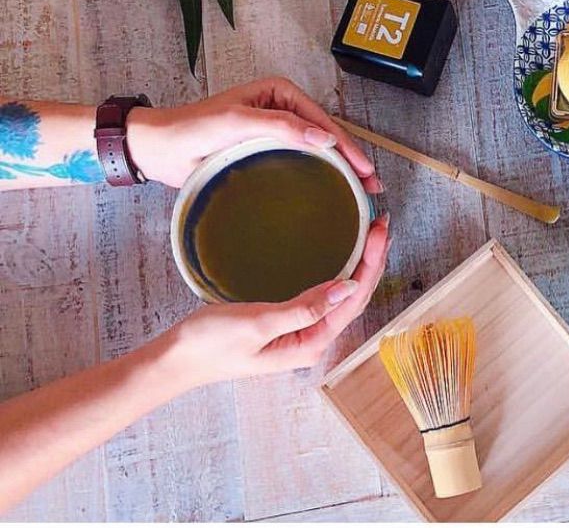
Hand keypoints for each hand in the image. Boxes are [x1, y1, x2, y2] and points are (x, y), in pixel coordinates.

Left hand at [126, 77, 382, 191]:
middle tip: (371, 187)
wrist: (160, 149)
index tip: (364, 169)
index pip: (322, 120)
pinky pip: (298, 163)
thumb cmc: (193, 129)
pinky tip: (330, 191)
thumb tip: (324, 138)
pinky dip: (317, 176)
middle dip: (351, 160)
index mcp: (280, 93)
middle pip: (325, 135)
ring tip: (358, 193)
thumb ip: (282, 127)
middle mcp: (282, 109)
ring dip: (338, 170)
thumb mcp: (238, 121)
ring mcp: (274, 132)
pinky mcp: (265, 153)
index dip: (347, 146)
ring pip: (316, 151)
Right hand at [161, 214, 390, 389]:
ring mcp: (301, 334)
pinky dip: (339, 273)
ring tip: (372, 234)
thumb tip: (347, 288)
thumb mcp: (258, 323)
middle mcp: (311, 341)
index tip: (380, 231)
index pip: (354, 300)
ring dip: (360, 265)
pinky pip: (324, 296)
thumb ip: (303, 309)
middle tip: (381, 221)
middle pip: (354, 297)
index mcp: (310, 344)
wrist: (176, 359)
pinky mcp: (288, 325)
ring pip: (342, 295)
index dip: (372, 263)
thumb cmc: (210, 343)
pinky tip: (345, 258)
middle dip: (372, 260)